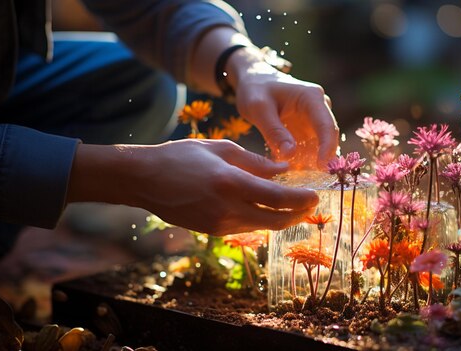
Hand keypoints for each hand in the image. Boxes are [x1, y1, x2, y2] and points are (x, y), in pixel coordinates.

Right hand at [68, 139, 318, 234]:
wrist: (143, 180)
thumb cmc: (181, 156)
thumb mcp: (221, 149)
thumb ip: (256, 162)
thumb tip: (284, 170)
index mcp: (231, 183)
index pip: (278, 198)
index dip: (302, 199)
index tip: (316, 195)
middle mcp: (227, 209)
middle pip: (276, 220)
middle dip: (298, 214)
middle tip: (311, 204)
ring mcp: (219, 224)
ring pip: (263, 226)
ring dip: (282, 218)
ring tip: (296, 206)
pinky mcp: (213, 231)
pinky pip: (246, 227)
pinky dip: (262, 219)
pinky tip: (269, 208)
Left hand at [187, 27, 338, 168]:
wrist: (254, 80)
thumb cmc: (255, 89)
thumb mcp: (258, 109)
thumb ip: (274, 131)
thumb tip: (291, 154)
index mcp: (311, 98)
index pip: (326, 125)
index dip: (327, 147)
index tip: (321, 167)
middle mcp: (320, 107)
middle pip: (328, 137)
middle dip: (322, 159)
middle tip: (311, 180)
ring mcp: (316, 119)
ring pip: (320, 146)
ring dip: (312, 162)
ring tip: (298, 178)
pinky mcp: (309, 129)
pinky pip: (311, 148)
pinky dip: (303, 161)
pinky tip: (293, 173)